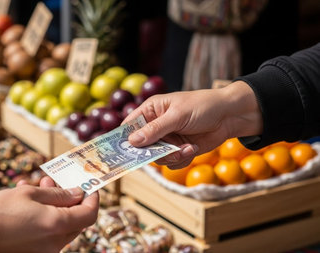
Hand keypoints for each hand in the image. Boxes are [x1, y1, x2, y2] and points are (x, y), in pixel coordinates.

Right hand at [0, 177, 98, 252]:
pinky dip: (44, 217)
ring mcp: (44, 251)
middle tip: (55, 182)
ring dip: (55, 205)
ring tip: (37, 187)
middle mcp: (55, 243)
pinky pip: (47, 234)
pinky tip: (27, 203)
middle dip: (69, 198)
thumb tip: (77, 193)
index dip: (93, 198)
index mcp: (57, 226)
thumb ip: (58, 194)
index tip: (89, 186)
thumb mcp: (29, 194)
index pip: (89, 214)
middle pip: (76, 220)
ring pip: (60, 226)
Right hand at [124, 81, 262, 168]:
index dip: (124, 139)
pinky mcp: (179, 149)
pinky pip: (171, 162)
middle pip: (141, 147)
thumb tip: (132, 141)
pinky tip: (193, 148)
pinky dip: (182, 158)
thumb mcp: (177, 116)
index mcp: (151, 110)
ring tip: (187, 148)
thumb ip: (154, 130)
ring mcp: (167, 139)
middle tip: (166, 152)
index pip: (129, 126)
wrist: (230, 116)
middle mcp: (156, 126)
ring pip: (157, 157)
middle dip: (153, 152)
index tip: (121, 153)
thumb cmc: (202, 106)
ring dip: (172, 156)